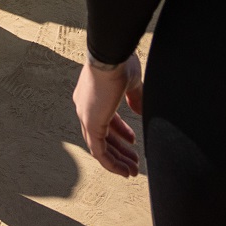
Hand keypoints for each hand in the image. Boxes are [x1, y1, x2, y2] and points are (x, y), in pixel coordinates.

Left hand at [74, 54, 144, 176]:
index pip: (104, 119)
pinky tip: (125, 171)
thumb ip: (135, 98)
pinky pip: (99, 152)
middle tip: (134, 161)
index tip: (133, 141)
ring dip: (118, 161)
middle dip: (120, 150)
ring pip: (100, 147)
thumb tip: (141, 112)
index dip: (120, 132)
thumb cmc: (120, 62)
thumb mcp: (131, 82)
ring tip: (133, 171)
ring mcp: (86, 116)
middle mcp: (85, 107)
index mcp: (92, 95)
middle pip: (102, 136)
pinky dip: (112, 163)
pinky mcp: (91, 123)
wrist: (111, 54)